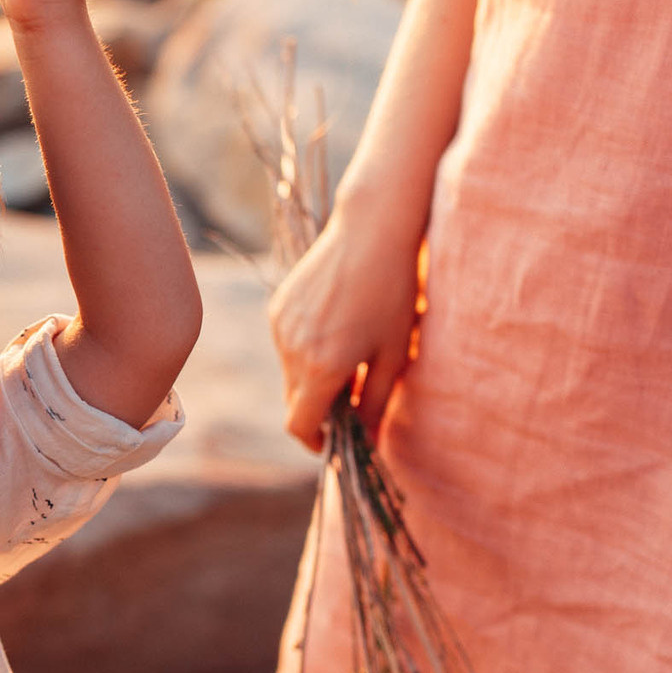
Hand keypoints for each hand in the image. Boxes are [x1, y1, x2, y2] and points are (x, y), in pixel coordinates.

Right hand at [269, 191, 425, 450]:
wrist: (370, 232)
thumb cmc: (392, 293)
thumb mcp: (393, 354)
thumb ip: (375, 400)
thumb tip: (367, 434)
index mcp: (322, 367)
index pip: (299, 425)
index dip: (315, 441)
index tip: (335, 440)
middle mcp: (292, 350)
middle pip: (293, 401)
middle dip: (319, 409)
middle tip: (352, 398)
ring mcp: (280, 328)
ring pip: (290, 374)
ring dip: (312, 379)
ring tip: (349, 357)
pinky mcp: (278, 309)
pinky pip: (286, 347)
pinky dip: (305, 353)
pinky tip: (335, 330)